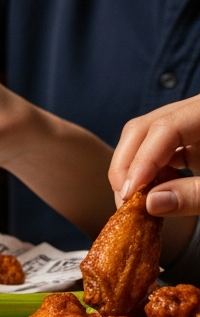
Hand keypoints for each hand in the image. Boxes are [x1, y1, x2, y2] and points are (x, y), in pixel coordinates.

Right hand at [110, 96, 199, 215]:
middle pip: (144, 128)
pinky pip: (158, 148)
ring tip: (134, 199)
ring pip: (144, 137)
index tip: (129, 194)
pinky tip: (149, 192)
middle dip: (126, 164)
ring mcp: (189, 123)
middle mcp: (194, 112)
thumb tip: (150, 204)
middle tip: (123, 200)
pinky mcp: (190, 138)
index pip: (164, 128)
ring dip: (133, 168)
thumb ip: (194, 195)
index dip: (141, 161)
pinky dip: (148, 171)